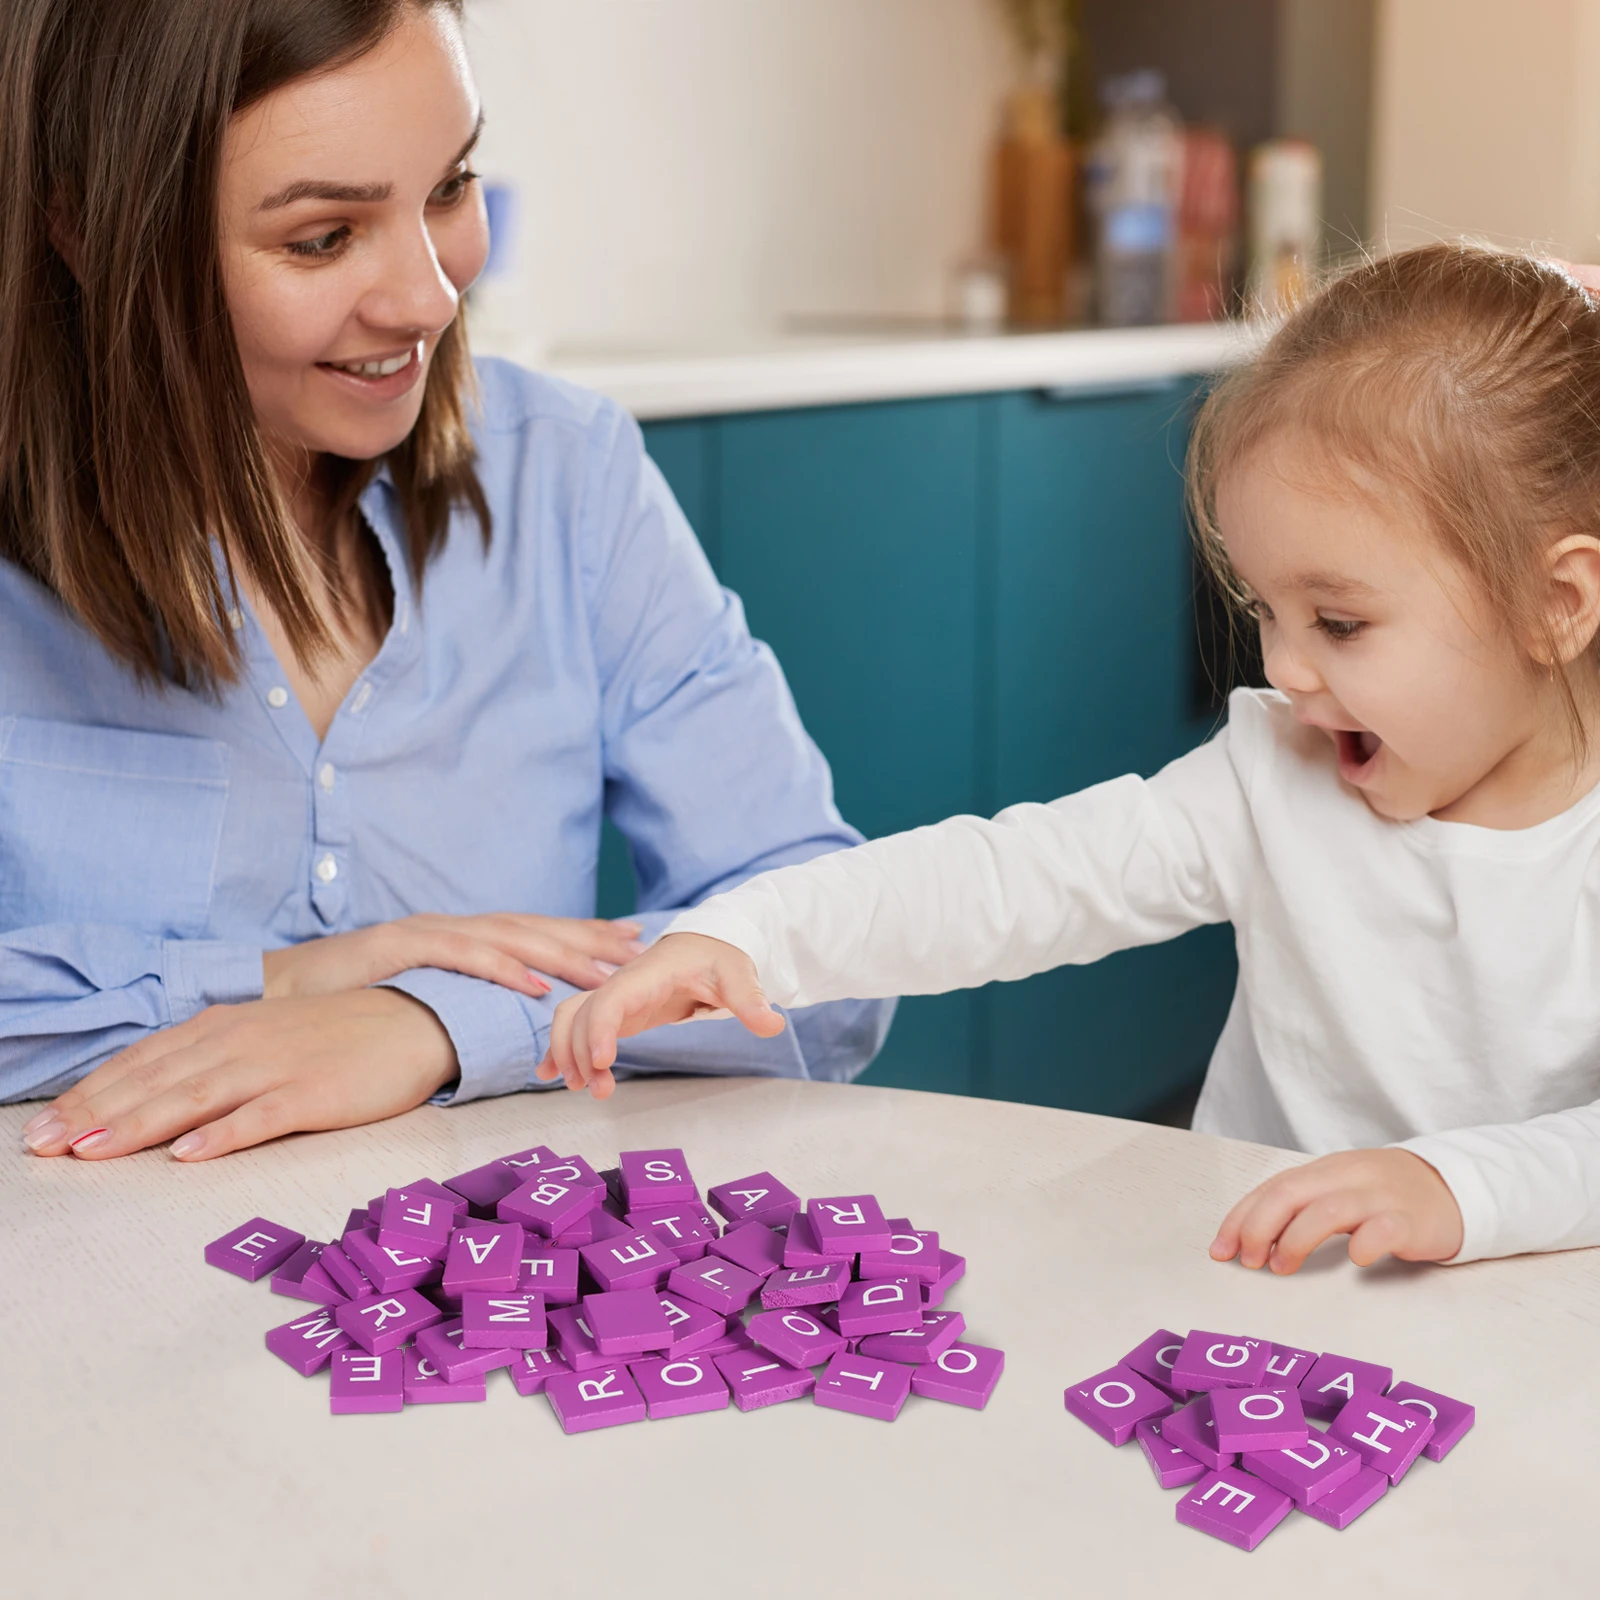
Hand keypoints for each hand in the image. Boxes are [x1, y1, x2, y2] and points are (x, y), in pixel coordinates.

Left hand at [21, 988, 457, 1161]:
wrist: (414, 1020)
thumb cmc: (336, 1035)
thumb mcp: (264, 1034)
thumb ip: (212, 1058)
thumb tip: (152, 1095)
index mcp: (226, 1026)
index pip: (143, 1060)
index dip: (89, 1093)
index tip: (41, 1128)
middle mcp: (242, 1041)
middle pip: (155, 1079)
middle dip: (93, 1113)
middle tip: (41, 1146)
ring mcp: (278, 1066)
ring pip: (195, 1096)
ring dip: (139, 1123)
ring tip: (92, 1150)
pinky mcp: (314, 1094)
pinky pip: (261, 1116)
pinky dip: (222, 1134)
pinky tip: (188, 1154)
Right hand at [262, 913, 644, 999]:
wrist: (277, 992)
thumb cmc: (348, 1003)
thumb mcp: (417, 1001)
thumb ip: (457, 1003)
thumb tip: (502, 1025)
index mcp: (456, 939)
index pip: (529, 933)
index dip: (578, 934)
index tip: (626, 941)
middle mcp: (448, 928)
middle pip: (530, 928)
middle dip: (584, 936)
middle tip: (634, 947)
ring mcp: (424, 932)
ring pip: (505, 938)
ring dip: (557, 953)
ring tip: (601, 970)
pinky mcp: (397, 946)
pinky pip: (459, 956)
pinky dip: (500, 969)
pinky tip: (534, 985)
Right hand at [536, 932, 783, 1098]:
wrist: (706, 943)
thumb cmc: (718, 957)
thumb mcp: (738, 974)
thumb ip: (750, 999)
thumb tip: (772, 1024)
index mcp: (647, 973)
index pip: (611, 999)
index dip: (600, 1029)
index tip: (602, 1063)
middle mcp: (623, 984)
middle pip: (581, 1013)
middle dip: (579, 1051)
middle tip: (598, 1089)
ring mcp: (616, 997)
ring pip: (572, 1019)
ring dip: (568, 1053)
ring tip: (584, 1089)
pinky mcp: (619, 1012)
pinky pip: (579, 1025)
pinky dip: (561, 1048)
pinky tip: (550, 1075)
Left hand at [1209, 1148, 1464, 1273]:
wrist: (1455, 1188)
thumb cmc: (1385, 1196)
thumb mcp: (1338, 1191)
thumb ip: (1301, 1208)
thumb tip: (1253, 1240)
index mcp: (1324, 1170)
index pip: (1272, 1188)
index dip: (1241, 1218)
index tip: (1221, 1250)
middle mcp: (1347, 1177)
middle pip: (1290, 1192)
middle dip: (1259, 1227)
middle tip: (1248, 1261)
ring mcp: (1380, 1196)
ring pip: (1329, 1209)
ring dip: (1297, 1239)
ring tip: (1283, 1267)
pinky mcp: (1413, 1220)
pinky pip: (1386, 1227)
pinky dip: (1366, 1242)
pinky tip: (1355, 1259)